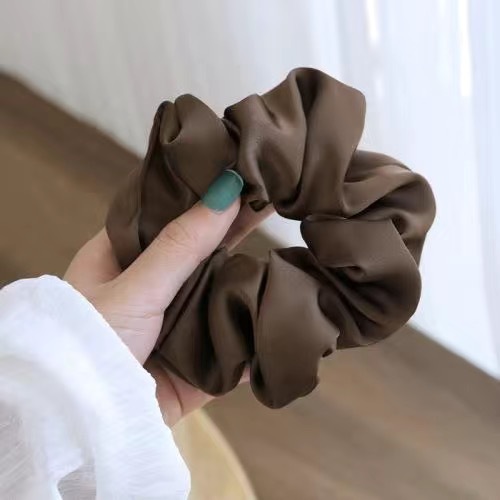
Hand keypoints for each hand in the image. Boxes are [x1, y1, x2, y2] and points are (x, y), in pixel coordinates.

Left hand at [65, 170, 273, 425]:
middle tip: (275, 193)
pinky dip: (257, 327)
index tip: (236, 169)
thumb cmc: (90, 344)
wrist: (87, 423)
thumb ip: (181, 244)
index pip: (168, 214)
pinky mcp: (201, 358)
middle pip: (202, 250)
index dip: (202, 193)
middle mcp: (155, 286)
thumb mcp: (135, 286)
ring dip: (252, 276)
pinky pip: (235, 337)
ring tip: (292, 239)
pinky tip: (288, 300)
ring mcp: (180, 321)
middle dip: (236, 227)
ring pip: (222, 290)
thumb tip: (226, 193)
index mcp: (125, 258)